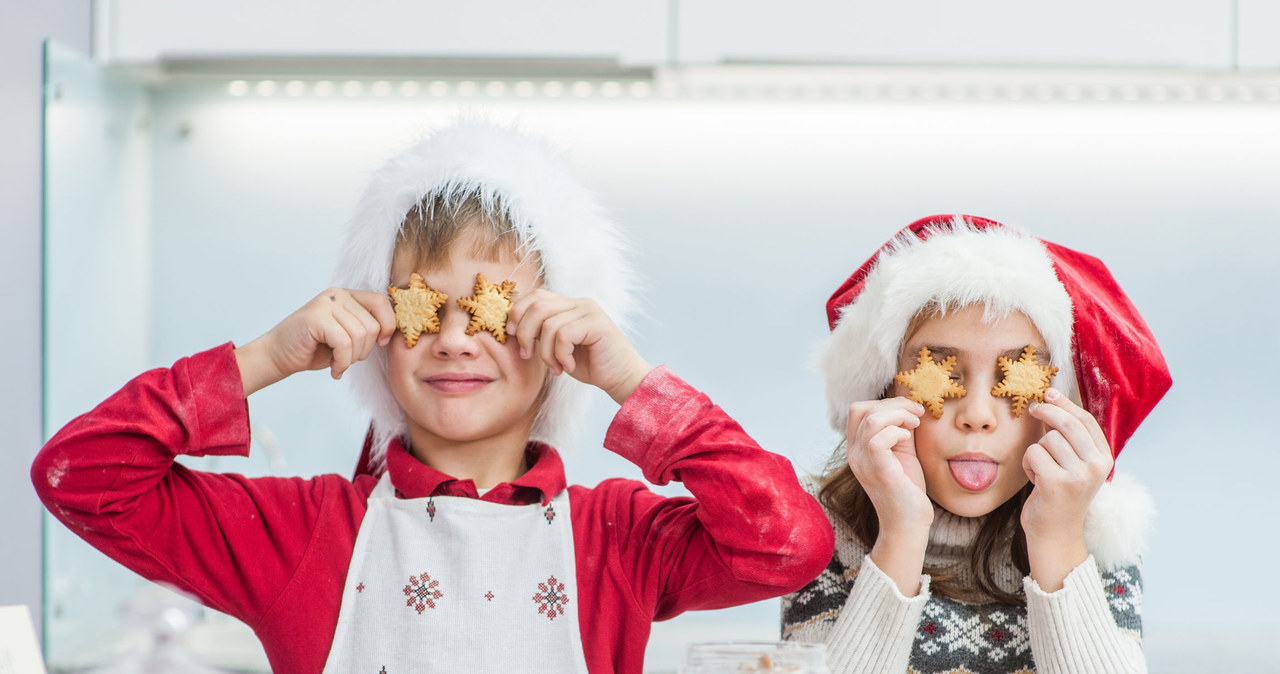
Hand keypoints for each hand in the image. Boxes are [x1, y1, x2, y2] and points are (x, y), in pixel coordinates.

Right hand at [234, 288, 395, 395]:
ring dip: (352, 358)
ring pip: (360, 336)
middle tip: (348, 359)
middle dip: (365, 350)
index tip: (381, 344)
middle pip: (373, 325)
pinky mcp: (316, 317)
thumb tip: (394, 332)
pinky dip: (342, 362)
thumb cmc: (314, 349)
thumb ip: (367, 327)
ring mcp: (326, 303)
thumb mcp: (347, 335)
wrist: (277, 356)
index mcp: (348, 295)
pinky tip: (334, 370)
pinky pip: (345, 343)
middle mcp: (337, 294)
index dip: (388, 326)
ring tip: (338, 363)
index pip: (383, 302)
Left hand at [506, 290, 651, 403]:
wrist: (621, 379)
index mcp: (569, 305)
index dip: (517, 312)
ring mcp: (590, 311)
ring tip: (556, 368)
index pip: (535, 295)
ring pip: (549, 325)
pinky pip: (563, 335)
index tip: (510, 335)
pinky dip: (561, 355)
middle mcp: (579, 303)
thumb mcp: (558, 347)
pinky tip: (569, 367)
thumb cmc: (590, 365)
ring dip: (545, 353)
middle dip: (524, 332)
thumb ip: (541, 333)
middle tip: (527, 355)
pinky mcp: (597, 324)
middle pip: (537, 305)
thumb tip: (512, 326)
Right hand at [846, 398, 931, 594]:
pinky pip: (878, 439)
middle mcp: (854, 454)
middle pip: (861, 409)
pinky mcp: (877, 471)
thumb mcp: (902, 452)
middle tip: (917, 413)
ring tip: (915, 423)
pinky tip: (908, 438)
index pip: (858, 410)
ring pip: (871, 420)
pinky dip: (897, 431)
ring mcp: (862, 463)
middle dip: (894, 404)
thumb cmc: (907, 489)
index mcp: (857, 448)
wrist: (909, 524)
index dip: (886, 402)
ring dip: (898, 414)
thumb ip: (899, 430)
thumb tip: (908, 408)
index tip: (911, 410)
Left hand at [1021, 387, 1112, 588]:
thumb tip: (1052, 400)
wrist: (1056, 534)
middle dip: (1046, 412)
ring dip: (1036, 452)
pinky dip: (1028, 464)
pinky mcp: (1056, 483)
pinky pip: (1033, 454)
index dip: (1065, 403)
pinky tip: (1035, 480)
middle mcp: (1096, 466)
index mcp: (1105, 459)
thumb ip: (1071, 438)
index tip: (1049, 393)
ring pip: (1047, 440)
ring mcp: (1078, 476)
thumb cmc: (1060, 495)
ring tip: (1042, 471)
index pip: (1086, 421)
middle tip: (1032, 409)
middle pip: (1067, 424)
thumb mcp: (1075, 465)